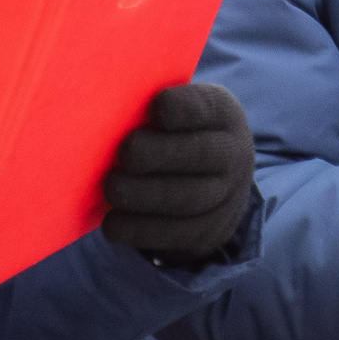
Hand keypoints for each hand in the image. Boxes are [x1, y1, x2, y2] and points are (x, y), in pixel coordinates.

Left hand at [102, 84, 253, 262]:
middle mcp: (233, 154)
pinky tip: (113, 223)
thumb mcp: (179, 112)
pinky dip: (139, 230)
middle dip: (160, 154)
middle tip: (126, 153)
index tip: (156, 107)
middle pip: (201, 154)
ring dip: (145, 195)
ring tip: (113, 188)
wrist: (219, 183)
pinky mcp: (209, 233)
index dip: (184, 108)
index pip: (208, 108)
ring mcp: (226, 197)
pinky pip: (175, 234)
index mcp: (222, 114)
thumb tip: (104, 106)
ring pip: (188, 199)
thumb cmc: (178, 135)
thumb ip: (151, 105)